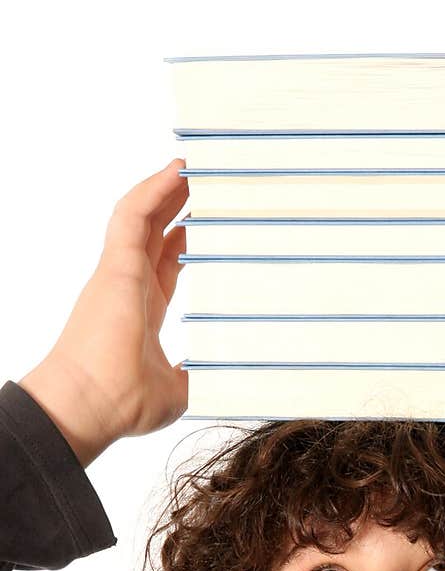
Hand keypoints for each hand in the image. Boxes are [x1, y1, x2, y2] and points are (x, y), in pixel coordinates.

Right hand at [20, 159, 189, 464]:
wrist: (92, 406)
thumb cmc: (124, 404)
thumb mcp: (180, 390)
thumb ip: (199, 377)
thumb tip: (225, 379)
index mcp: (144, 311)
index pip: (166, 264)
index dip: (185, 240)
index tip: (208, 224)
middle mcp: (129, 287)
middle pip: (155, 233)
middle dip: (178, 205)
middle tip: (206, 182)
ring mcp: (119, 273)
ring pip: (141, 216)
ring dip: (165, 188)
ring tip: (192, 165)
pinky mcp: (115, 265)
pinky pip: (132, 214)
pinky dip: (153, 189)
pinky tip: (176, 171)